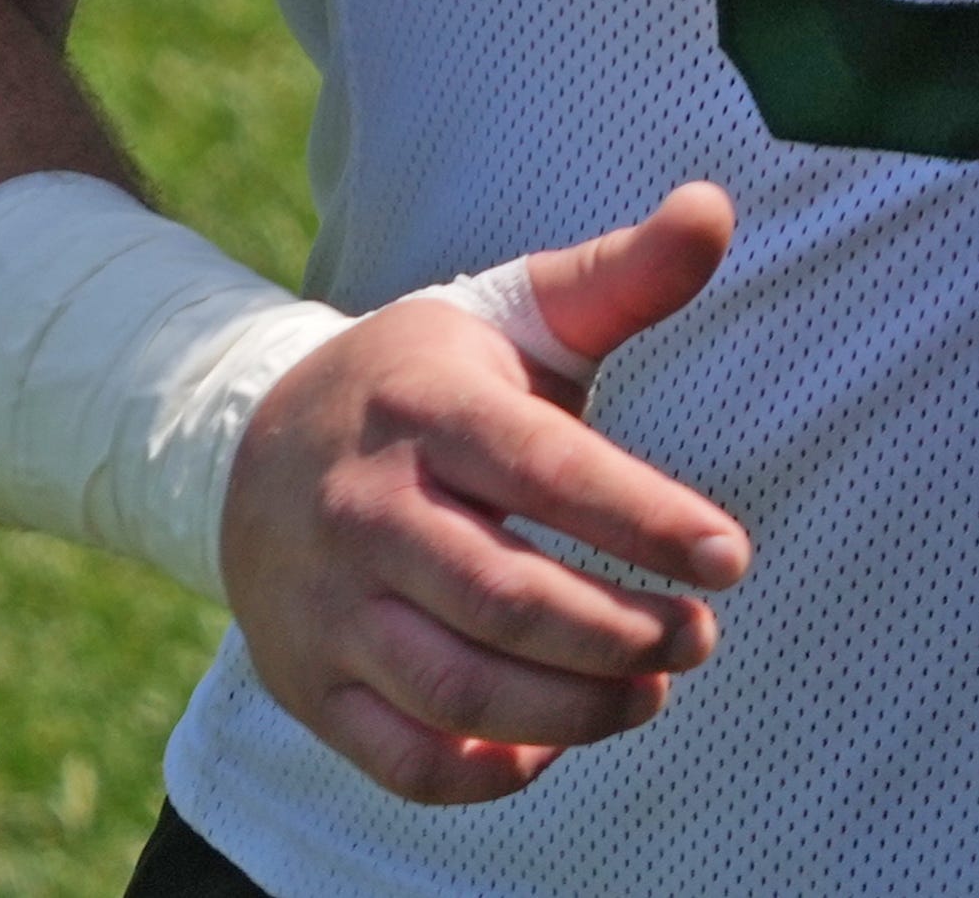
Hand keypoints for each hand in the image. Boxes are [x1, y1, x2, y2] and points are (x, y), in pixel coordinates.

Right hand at [221, 183, 747, 806]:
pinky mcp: (308, 682)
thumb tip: (716, 208)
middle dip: (619, 631)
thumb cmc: (421, 378)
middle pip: (505, 596)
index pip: (546, 470)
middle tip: (699, 638)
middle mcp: (366, 509)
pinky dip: (483, 772)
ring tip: (651, 692)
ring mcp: (328, 605)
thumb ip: (621, 274)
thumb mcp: (510, 310)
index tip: (731, 556)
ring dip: (571, 709)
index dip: (644, 519)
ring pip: (457, 687)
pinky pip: (399, 756)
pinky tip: (551, 746)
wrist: (248, 443)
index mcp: (426, 409)